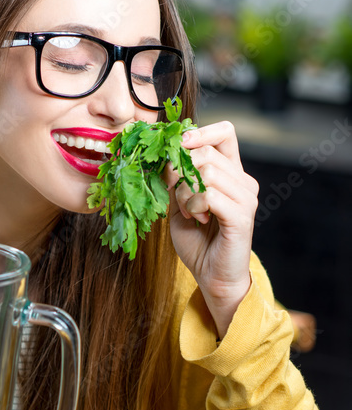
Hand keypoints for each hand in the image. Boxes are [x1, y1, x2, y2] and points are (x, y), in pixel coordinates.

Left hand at [163, 121, 258, 338]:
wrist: (212, 276)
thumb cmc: (197, 241)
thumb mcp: (179, 204)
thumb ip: (175, 179)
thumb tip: (162, 153)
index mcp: (231, 173)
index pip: (225, 132)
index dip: (199, 133)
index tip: (175, 148)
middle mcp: (243, 181)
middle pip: (207, 152)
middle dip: (180, 171)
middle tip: (175, 195)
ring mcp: (246, 197)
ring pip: (206, 172)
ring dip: (185, 192)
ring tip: (188, 212)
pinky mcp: (242, 216)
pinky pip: (210, 195)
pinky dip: (193, 205)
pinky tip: (196, 219)